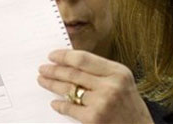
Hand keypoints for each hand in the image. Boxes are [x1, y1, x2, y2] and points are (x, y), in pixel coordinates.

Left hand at [38, 49, 153, 123]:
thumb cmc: (129, 105)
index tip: (52, 55)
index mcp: (117, 71)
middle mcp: (110, 85)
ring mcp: (101, 102)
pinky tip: (55, 103)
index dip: (64, 56)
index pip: (83, 59)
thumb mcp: (122, 81)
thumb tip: (71, 62)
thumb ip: (101, 71)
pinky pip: (70, 108)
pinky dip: (60, 105)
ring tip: (43, 81)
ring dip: (52, 85)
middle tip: (43, 68)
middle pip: (73, 73)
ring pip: (69, 89)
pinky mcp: (93, 118)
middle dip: (54, 70)